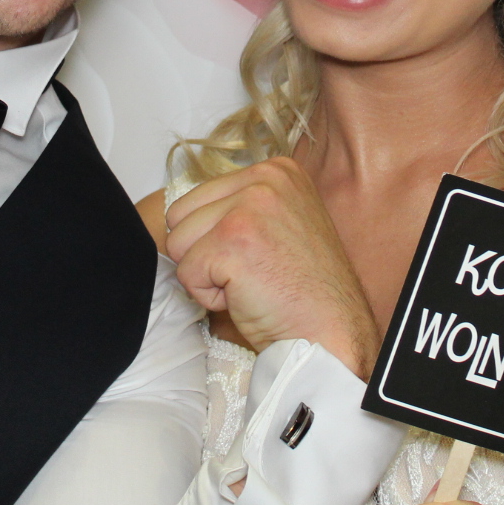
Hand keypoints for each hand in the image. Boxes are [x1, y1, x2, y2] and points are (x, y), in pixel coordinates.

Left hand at [164, 157, 380, 377]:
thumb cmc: (301, 289)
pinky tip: (246, 296)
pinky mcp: (232, 242)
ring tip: (250, 281)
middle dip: (203, 252)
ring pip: (177, 242)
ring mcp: (248, 208)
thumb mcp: (281, 221)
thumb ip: (240, 205)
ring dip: (205, 273)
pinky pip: (186, 274)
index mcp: (277, 170)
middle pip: (180, 215)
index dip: (214, 237)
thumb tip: (183, 212)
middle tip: (252, 271)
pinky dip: (209, 296)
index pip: (198, 197)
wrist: (326, 334)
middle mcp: (264, 179)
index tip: (258, 254)